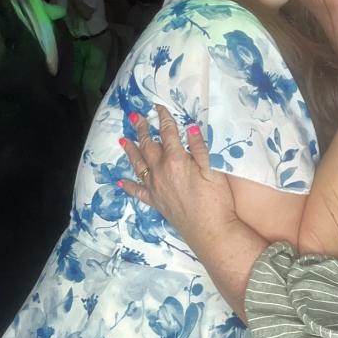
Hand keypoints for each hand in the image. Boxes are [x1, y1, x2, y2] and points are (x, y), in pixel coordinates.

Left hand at [117, 106, 236, 243]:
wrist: (211, 232)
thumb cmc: (216, 201)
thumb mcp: (214, 170)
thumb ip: (200, 148)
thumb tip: (190, 127)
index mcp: (176, 159)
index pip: (168, 132)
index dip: (163, 117)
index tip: (158, 106)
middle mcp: (160, 171)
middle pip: (148, 145)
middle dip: (142, 129)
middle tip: (135, 116)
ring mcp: (155, 187)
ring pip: (138, 164)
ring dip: (130, 150)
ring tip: (122, 139)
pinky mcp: (155, 202)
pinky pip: (137, 191)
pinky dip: (128, 185)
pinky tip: (120, 181)